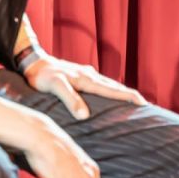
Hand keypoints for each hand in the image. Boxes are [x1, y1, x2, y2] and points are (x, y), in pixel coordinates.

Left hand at [24, 56, 147, 119]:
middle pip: (116, 86)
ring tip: (132, 102)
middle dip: (131, 95)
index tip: (144, 103)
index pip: (114, 89)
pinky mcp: (82, 76)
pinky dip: (110, 91)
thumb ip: (70, 99)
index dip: (129, 97)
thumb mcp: (55, 86)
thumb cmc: (42, 76)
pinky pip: (101, 85)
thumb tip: (84, 115)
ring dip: (122, 93)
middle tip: (145, 105)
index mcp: (88, 79)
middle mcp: (91, 76)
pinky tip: (110, 96)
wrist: (33, 62)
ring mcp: (87, 75)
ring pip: (109, 85)